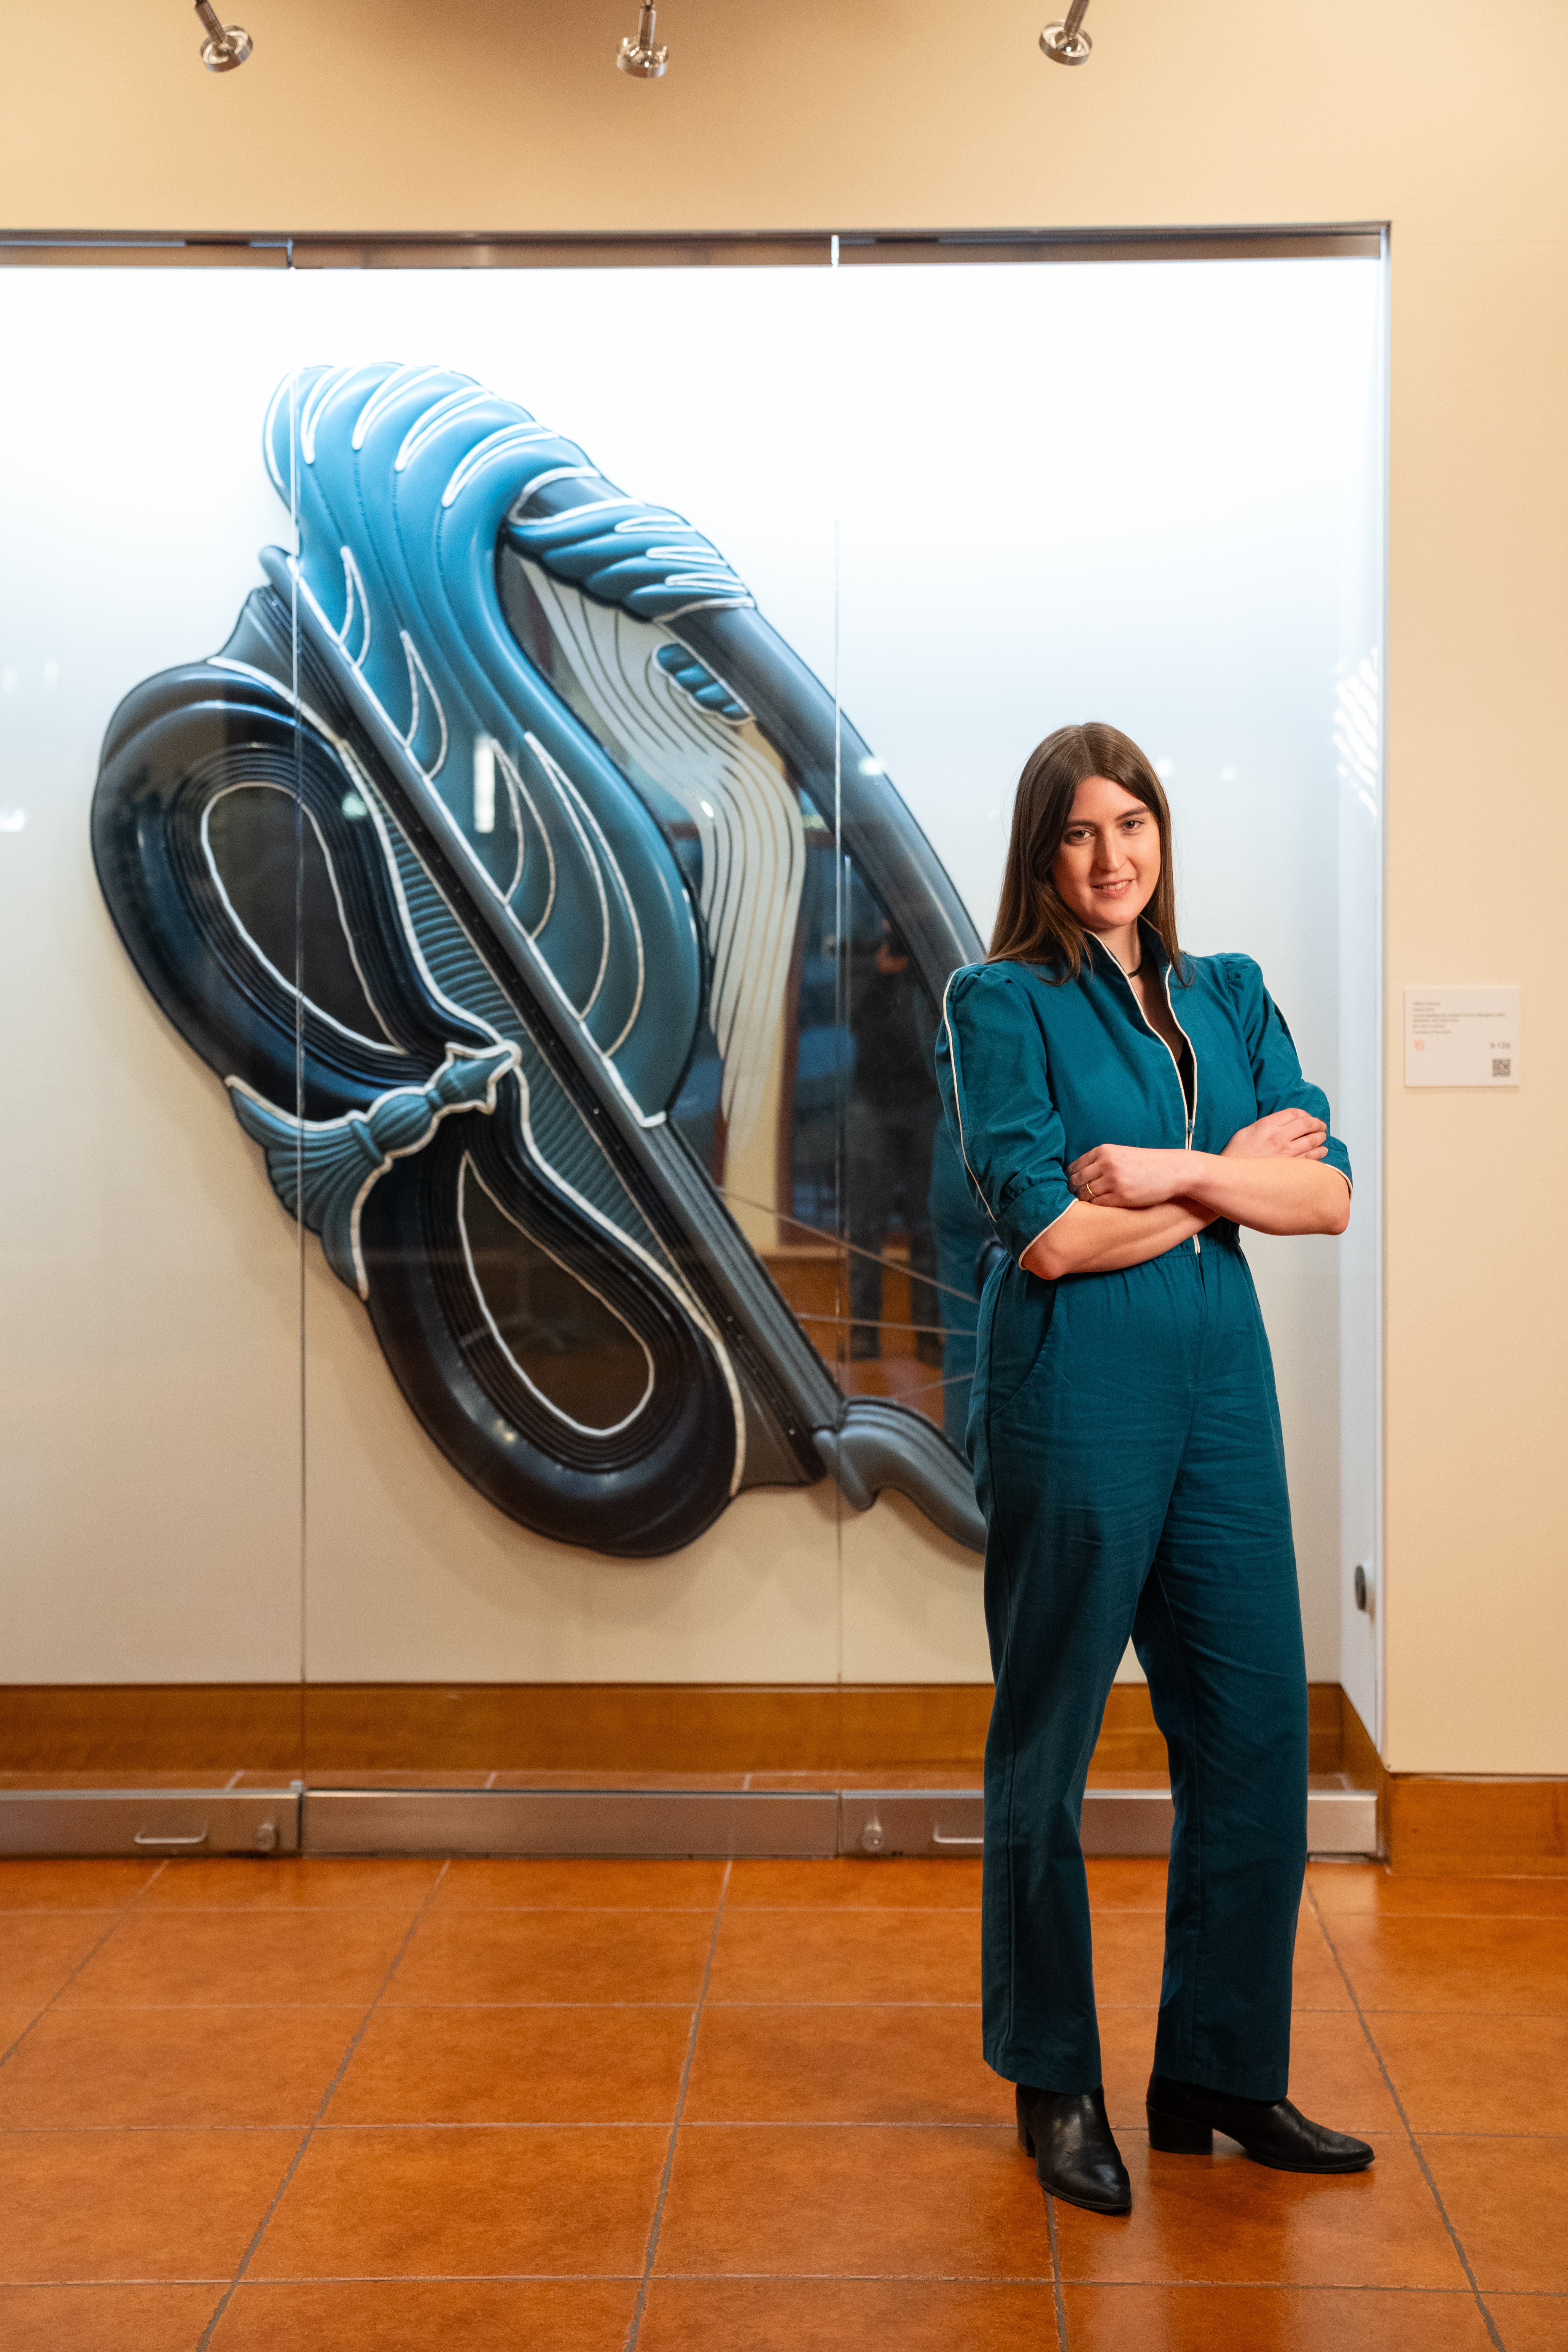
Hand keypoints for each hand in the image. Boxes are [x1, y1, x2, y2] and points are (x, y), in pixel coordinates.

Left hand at [1064, 1143, 1191, 1208]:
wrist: (1173, 1171)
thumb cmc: (1146, 1164)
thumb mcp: (1120, 1155)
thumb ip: (1100, 1162)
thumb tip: (1077, 1177)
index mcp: (1103, 1151)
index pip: (1074, 1168)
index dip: (1072, 1179)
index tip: (1076, 1187)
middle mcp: (1106, 1164)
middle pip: (1076, 1182)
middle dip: (1075, 1191)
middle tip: (1080, 1198)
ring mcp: (1113, 1180)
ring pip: (1084, 1195)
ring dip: (1085, 1201)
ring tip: (1092, 1204)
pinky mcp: (1121, 1196)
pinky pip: (1097, 1204)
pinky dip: (1096, 1207)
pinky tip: (1103, 1207)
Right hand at [1221, 1109, 1327, 1162]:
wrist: (1232, 1177)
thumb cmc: (1236, 1155)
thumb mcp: (1246, 1131)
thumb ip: (1265, 1125)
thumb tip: (1282, 1123)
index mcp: (1267, 1125)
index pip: (1293, 1113)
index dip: (1304, 1113)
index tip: (1307, 1117)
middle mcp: (1279, 1137)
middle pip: (1306, 1125)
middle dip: (1317, 1124)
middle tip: (1321, 1126)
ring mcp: (1286, 1153)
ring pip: (1312, 1141)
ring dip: (1320, 1137)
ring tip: (1322, 1137)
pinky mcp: (1291, 1168)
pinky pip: (1311, 1158)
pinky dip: (1319, 1153)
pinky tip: (1322, 1151)